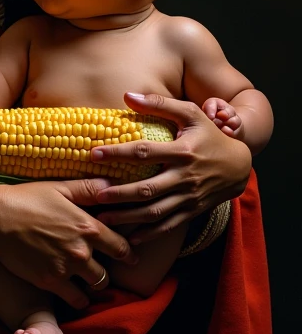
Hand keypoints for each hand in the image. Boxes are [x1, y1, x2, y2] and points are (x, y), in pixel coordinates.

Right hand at [0, 178, 138, 308]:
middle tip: (100, 268)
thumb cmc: (27, 199)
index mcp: (87, 226)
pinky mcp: (50, 282)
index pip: (120, 247)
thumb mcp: (59, 189)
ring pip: (94, 285)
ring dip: (92, 284)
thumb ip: (87, 189)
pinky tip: (74, 292)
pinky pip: (76, 300)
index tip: (130, 257)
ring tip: (86, 280)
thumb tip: (112, 185)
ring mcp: (66, 268)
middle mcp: (81, 250)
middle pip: (107, 272)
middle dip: (105, 270)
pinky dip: (78, 298)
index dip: (128, 253)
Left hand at [90, 92, 251, 242]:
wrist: (239, 165)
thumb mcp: (190, 113)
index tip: (94, 154)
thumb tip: (127, 95)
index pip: (145, 153)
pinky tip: (129, 237)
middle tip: (94, 193)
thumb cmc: (210, 134)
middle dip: (119, 193)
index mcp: (182, 151)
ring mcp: (188, 198)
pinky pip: (168, 226)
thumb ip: (159, 103)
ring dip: (128, 217)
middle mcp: (185, 177)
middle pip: (147, 189)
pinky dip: (149, 234)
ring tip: (103, 218)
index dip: (118, 153)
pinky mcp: (191, 212)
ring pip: (155, 212)